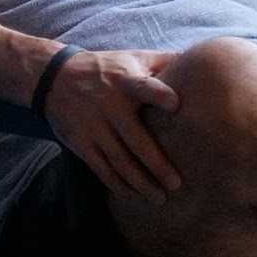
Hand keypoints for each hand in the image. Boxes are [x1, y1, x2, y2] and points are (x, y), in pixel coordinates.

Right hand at [40, 48, 184, 201]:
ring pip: (119, 161)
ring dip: (140, 183)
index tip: (176, 104)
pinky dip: (118, 186)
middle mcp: (109, 105)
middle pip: (135, 139)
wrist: (52, 78)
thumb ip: (164, 61)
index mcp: (126, 82)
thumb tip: (203, 60)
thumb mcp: (131, 57)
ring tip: (160, 199)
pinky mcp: (81, 143)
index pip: (144, 87)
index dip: (159, 95)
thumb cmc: (105, 68)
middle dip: (156, 163)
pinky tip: (135, 197)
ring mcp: (93, 127)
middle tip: (176, 184)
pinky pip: (101, 169)